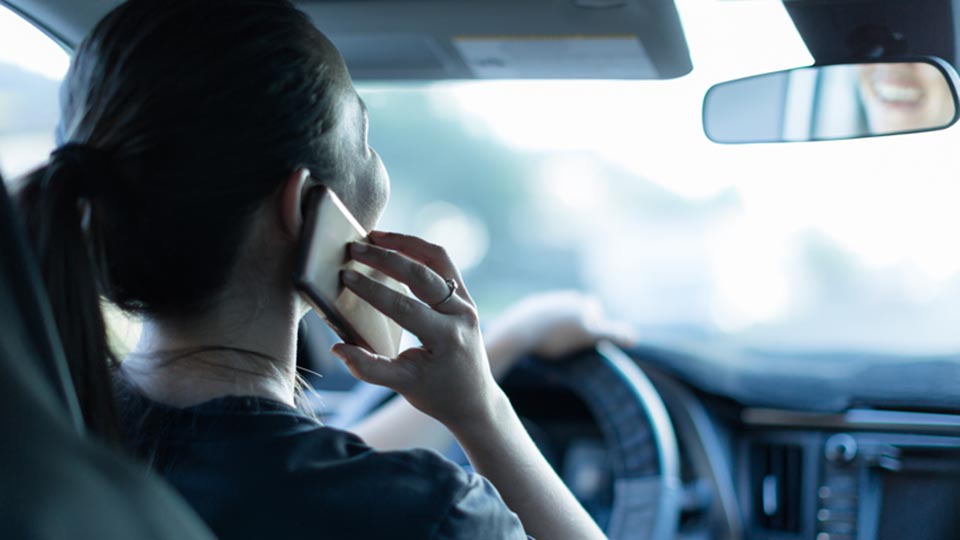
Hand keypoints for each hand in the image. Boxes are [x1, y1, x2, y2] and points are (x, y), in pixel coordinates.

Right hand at [331, 231, 502, 430]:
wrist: (473, 398)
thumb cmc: (437, 394)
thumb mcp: (403, 386)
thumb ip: (369, 369)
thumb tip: (338, 349)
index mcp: (447, 338)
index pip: (406, 307)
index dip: (373, 291)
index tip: (346, 276)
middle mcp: (462, 315)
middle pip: (423, 275)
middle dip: (386, 258)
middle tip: (355, 248)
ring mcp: (467, 302)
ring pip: (438, 259)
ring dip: (406, 243)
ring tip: (375, 236)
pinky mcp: (465, 296)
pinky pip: (443, 264)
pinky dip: (419, 250)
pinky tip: (394, 245)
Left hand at [484, 290, 635, 375]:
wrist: (519, 332)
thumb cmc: (556, 337)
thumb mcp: (588, 337)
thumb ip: (612, 335)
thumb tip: (635, 337)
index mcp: (577, 301)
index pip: (593, 307)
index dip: (594, 322)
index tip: (588, 335)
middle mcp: (562, 297)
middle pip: (576, 307)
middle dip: (577, 319)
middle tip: (571, 339)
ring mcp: (543, 302)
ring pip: (558, 311)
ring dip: (559, 322)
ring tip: (555, 341)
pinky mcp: (526, 309)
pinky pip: (540, 317)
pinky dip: (542, 326)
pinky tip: (538, 339)